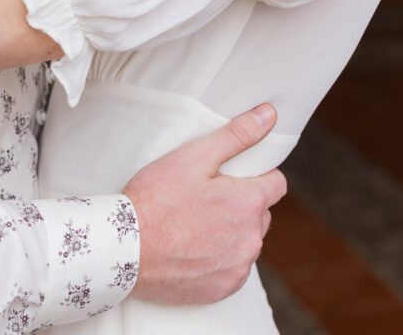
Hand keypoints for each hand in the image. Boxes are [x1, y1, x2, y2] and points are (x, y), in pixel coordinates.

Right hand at [123, 103, 286, 304]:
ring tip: (192, 221)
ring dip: (230, 230)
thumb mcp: (194, 156)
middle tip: (203, 195)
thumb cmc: (157, 198)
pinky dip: (218, 256)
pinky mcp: (223, 288)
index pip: (277, 183)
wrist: (126, 249)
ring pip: (246, 240)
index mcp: (249, 203)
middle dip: (240, 202)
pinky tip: (190, 246)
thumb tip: (269, 114)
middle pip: (260, 213)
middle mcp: (252, 238)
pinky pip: (232, 267)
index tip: (231, 174)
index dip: (256, 174)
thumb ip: (236, 135)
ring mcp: (238, 266)